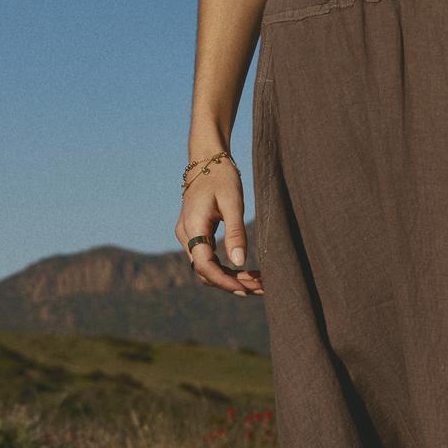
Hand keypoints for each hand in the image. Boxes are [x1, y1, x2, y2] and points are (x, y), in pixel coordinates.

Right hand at [175, 160, 263, 296]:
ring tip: (258, 283)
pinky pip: (208, 259)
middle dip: (232, 283)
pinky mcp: (196, 234)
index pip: (205, 266)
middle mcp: (186, 235)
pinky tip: (246, 271)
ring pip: (207, 268)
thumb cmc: (222, 176)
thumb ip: (235, 232)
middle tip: (261, 287)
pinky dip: (226, 268)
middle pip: (205, 271)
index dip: (225, 281)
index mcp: (192, 227)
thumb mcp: (233, 202)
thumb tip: (239, 262)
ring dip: (230, 278)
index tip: (248, 288)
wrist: (207, 159)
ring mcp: (188, 236)